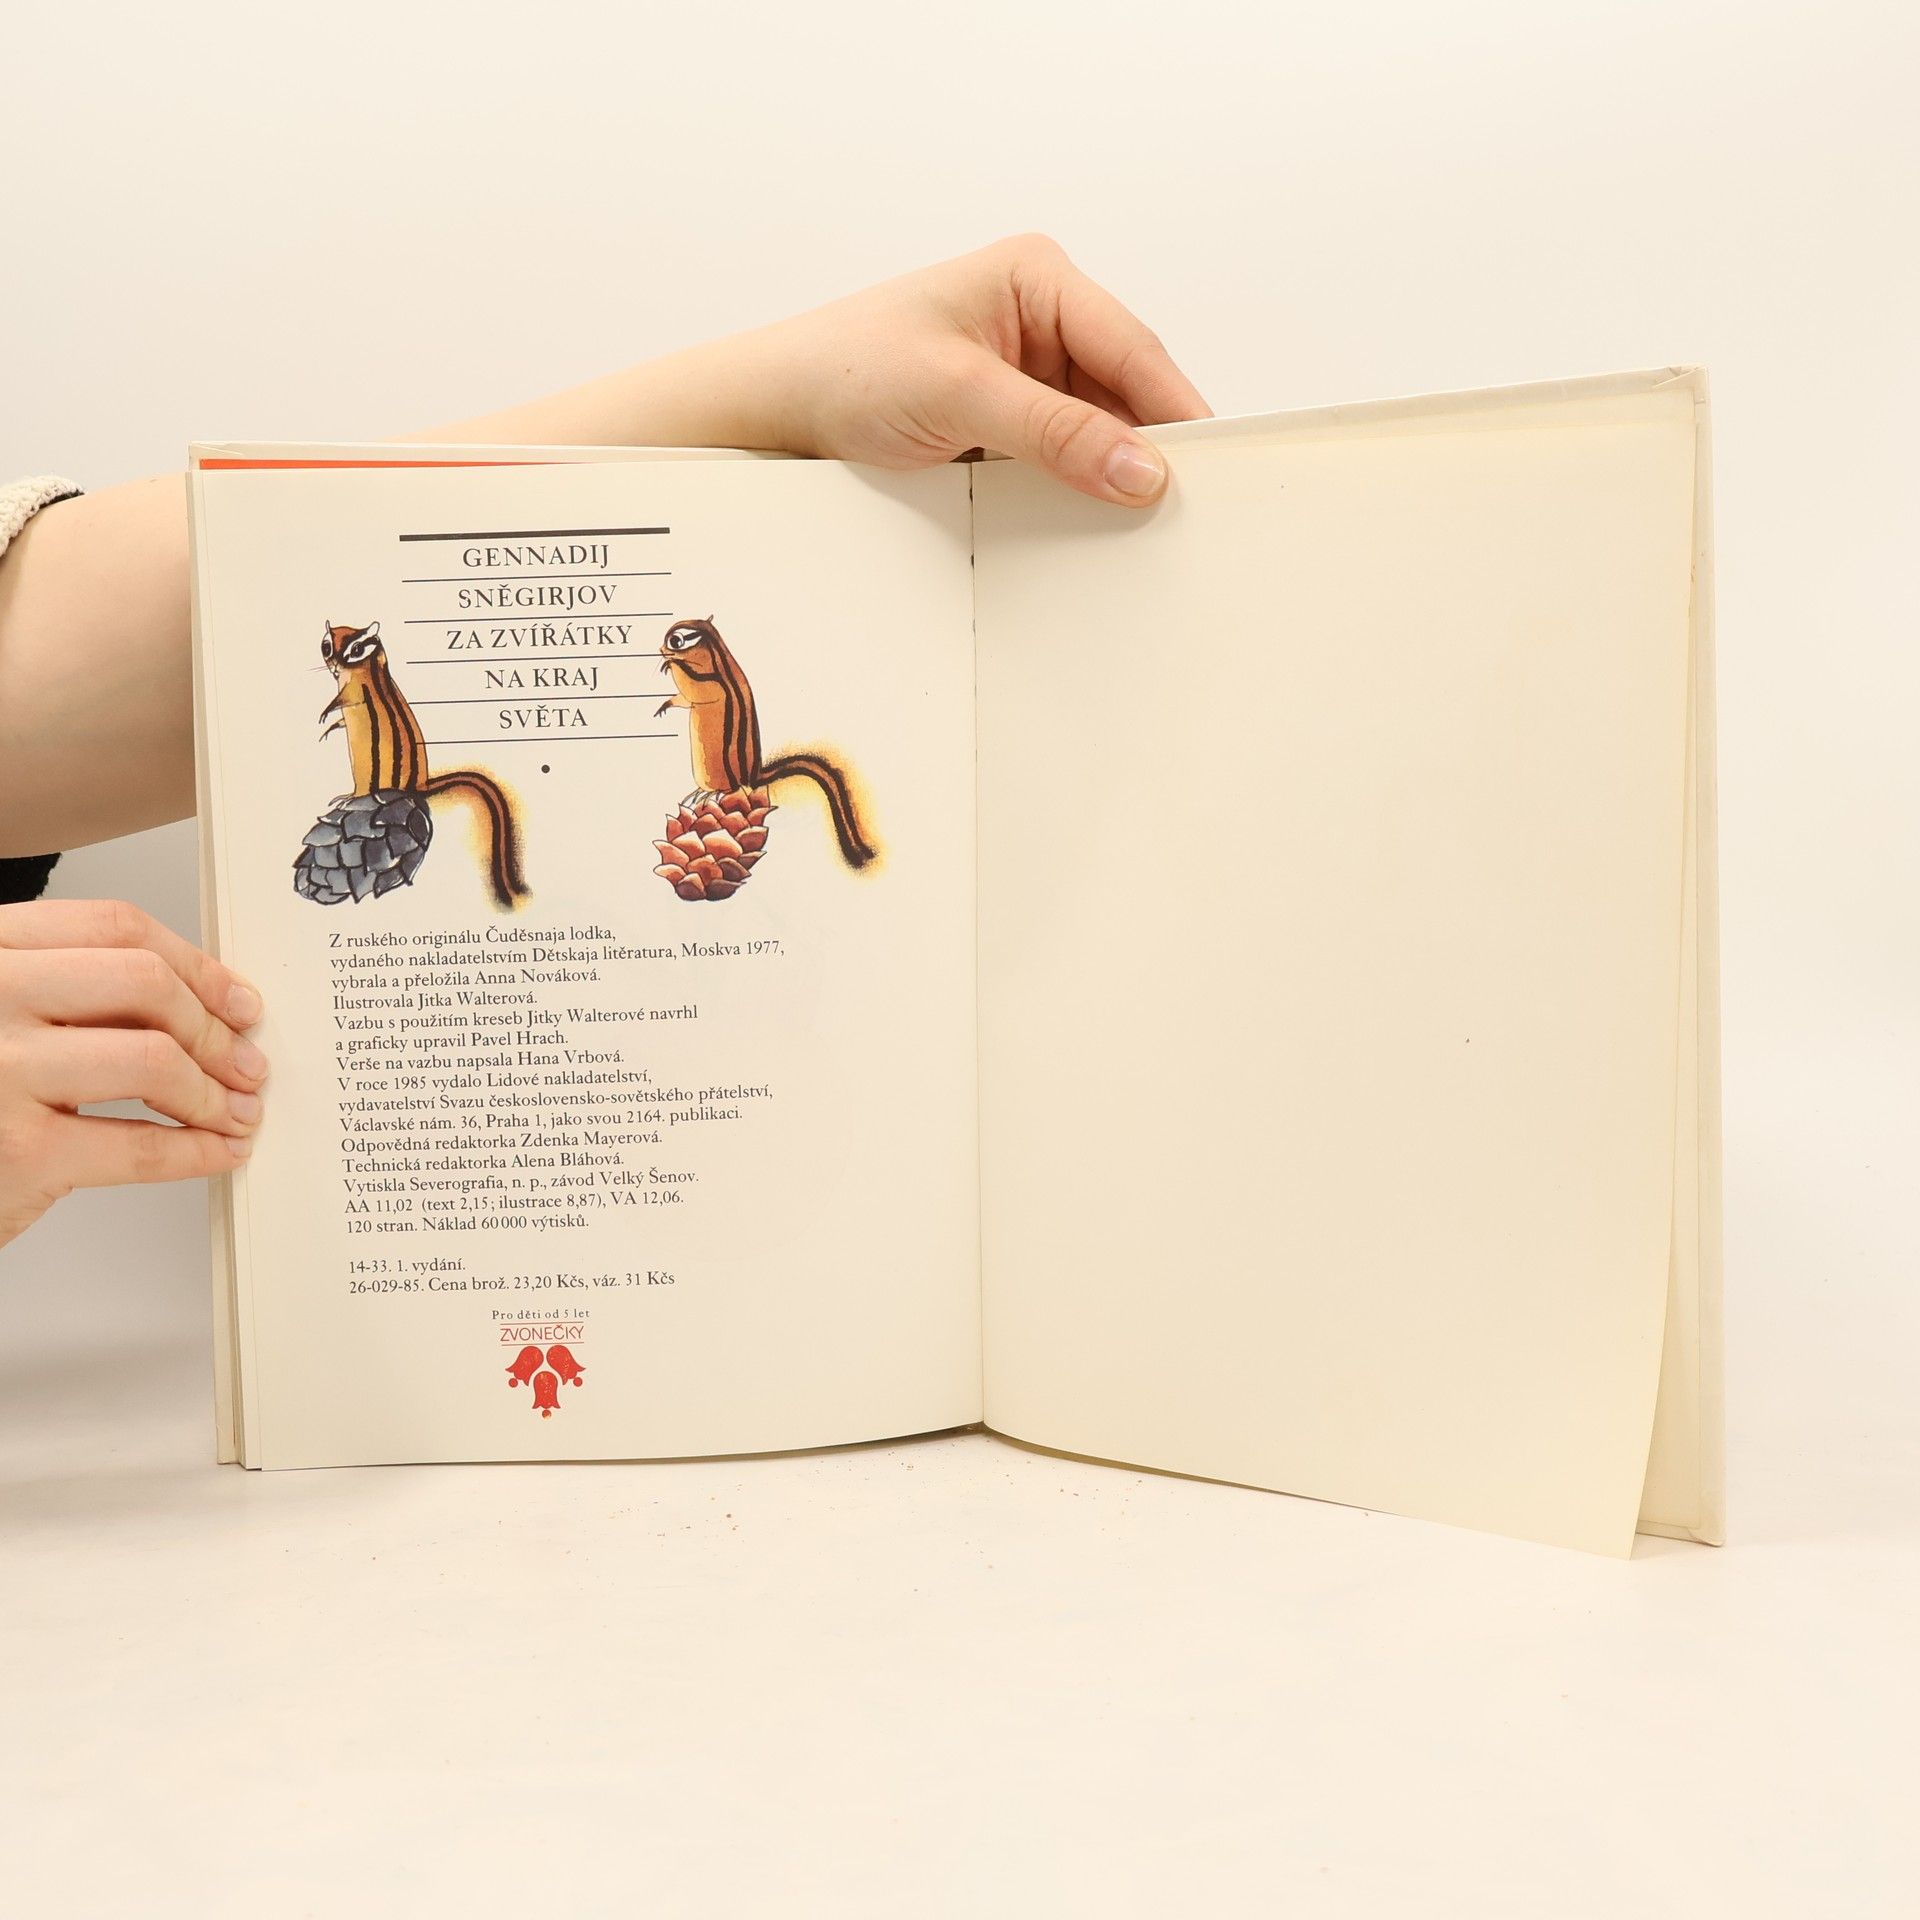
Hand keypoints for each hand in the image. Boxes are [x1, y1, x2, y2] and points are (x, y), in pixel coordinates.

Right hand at [0, 900, 265, 1247]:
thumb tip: (204, 1003)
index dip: (195, 964)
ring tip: (236, 1111)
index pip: (114, 927)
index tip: (237, 999)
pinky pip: (138, 1147)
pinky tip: (217, 1152)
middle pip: (143, 982)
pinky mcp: (18, 1152)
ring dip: (213, 1091)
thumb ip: (74, 993)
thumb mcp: (3, 1015)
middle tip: (246, 1062)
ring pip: (152, 1059)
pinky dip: (195, 1151)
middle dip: (213, 1028)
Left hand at [752, 234, 1212, 504]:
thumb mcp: (959, 396)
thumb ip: (1055, 433)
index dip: (1175, 410)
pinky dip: (1073, 493)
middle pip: (1124, 393)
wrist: (774, 412)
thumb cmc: (845, 372)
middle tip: (1184, 512)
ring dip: (1108, 477)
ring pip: (1097, 433)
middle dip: (1145, 449)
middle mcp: (1038, 319)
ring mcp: (1023, 374)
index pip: (1131, 348)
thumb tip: (1141, 469)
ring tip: (1138, 528)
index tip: (1213, 465)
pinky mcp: (1004, 424)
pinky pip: (1061, 460)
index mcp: (1036, 278)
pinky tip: (1086, 526)